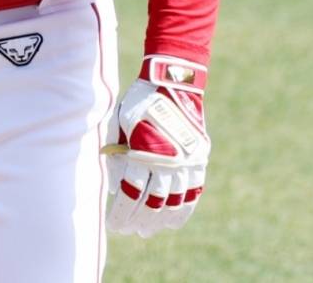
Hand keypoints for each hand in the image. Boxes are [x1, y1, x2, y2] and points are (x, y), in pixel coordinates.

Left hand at [105, 55, 209, 236]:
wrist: (172, 82)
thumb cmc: (138, 101)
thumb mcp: (119, 120)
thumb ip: (115, 150)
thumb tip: (115, 185)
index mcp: (143, 150)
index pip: (131, 191)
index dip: (122, 212)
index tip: (114, 225)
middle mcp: (167, 161)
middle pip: (152, 202)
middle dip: (138, 219)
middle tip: (129, 231)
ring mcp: (186, 162)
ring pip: (174, 202)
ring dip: (160, 219)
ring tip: (148, 230)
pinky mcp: (198, 160)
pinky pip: (194, 193)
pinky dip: (184, 209)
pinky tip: (173, 222)